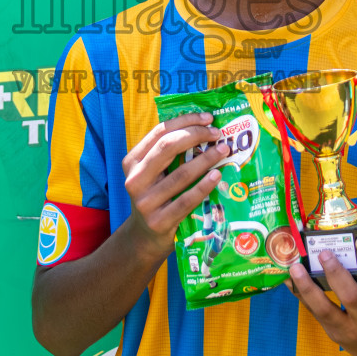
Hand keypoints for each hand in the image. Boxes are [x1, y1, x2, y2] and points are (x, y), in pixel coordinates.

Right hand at [119, 113, 226, 263]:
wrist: (145, 237)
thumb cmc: (156, 197)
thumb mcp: (153, 173)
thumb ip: (168, 153)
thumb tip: (203, 127)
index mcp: (132, 162)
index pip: (159, 132)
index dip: (185, 121)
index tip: (208, 118)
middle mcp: (135, 180)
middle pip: (167, 147)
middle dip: (196, 135)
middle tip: (217, 134)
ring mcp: (146, 202)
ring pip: (180, 174)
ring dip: (206, 159)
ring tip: (224, 150)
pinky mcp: (159, 222)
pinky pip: (186, 200)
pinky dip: (204, 186)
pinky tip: (217, 176)